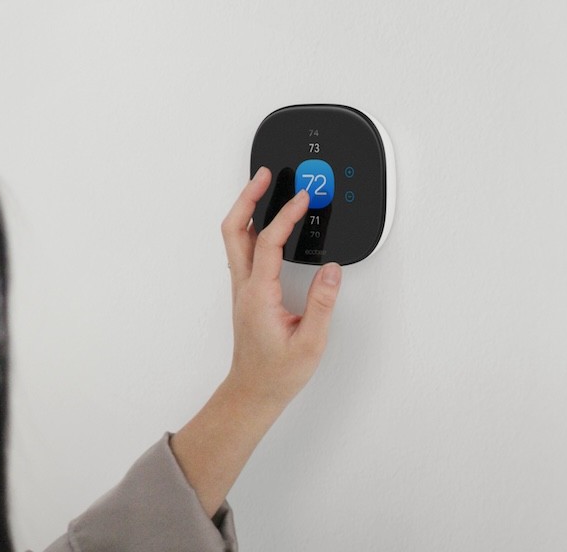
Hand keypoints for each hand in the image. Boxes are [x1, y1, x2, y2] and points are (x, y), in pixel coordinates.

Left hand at [221, 166, 341, 406]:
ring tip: (263, 189)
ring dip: (246, 208)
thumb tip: (331, 271)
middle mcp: (245, 287)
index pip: (269, 243)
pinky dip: (252, 226)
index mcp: (259, 295)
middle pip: (235, 229)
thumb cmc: (277, 372)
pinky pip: (243, 249)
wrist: (253, 391)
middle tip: (264, 175)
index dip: (286, 215)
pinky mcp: (247, 292)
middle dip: (248, 197)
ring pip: (235, 237)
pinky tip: (265, 222)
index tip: (303, 198)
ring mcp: (242, 288)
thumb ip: (322, 304)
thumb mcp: (310, 342)